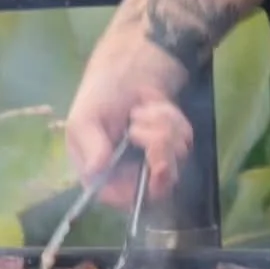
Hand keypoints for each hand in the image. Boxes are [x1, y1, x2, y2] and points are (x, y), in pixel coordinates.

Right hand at [64, 36, 193, 206]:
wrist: (128, 68)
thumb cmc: (100, 95)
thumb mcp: (85, 118)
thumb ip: (90, 146)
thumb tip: (95, 171)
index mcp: (103, 176)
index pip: (124, 200)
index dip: (142, 190)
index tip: (156, 166)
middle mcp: (130, 174)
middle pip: (158, 188)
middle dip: (158, 150)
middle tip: (151, 129)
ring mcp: (155, 161)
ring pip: (175, 162)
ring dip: (161, 128)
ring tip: (141, 110)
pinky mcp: (174, 145)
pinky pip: (184, 141)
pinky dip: (171, 119)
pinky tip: (154, 106)